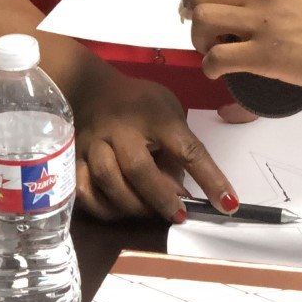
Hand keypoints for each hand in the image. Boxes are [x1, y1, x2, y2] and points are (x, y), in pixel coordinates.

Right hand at [73, 71, 236, 222]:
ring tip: (150, 213)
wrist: (90, 87)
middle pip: (139, 168)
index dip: (210, 179)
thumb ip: (177, 146)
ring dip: (133, 205)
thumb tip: (180, 189)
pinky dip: (103, 208)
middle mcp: (122, 130)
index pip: (188, 149)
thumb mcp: (168, 111)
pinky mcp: (73, 158)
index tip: (227, 204)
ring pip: (109, 181)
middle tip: (179, 214)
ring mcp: (94, 144)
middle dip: (161, 197)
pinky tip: (119, 211)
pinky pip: (84, 190)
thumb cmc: (139, 103)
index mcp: (156, 116)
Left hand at [184, 0, 301, 103]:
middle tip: (203, 31)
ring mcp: (264, 23)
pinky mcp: (267, 57)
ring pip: (203, 24)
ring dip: (198, 40)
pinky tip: (217, 72)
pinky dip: (210, 67)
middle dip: (193, 16)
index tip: (201, 3)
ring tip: (210, 50)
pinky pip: (218, 59)